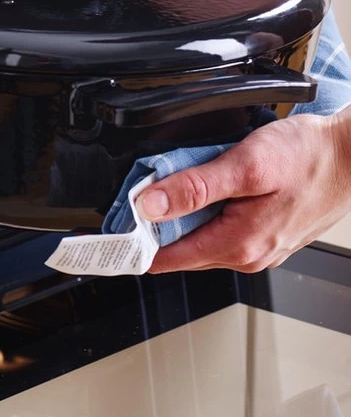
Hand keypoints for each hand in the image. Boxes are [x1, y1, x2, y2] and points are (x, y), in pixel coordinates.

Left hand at [141, 111, 350, 272]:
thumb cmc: (308, 157)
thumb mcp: (244, 165)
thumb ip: (194, 187)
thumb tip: (149, 206)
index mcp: (238, 244)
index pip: (166, 260)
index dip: (133, 243)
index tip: (108, 227)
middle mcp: (247, 254)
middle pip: (179, 248)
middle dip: (153, 224)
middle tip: (133, 191)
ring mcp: (258, 246)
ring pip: (199, 236)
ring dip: (178, 215)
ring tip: (163, 183)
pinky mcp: (266, 232)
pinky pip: (220, 227)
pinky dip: (202, 210)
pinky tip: (199, 185)